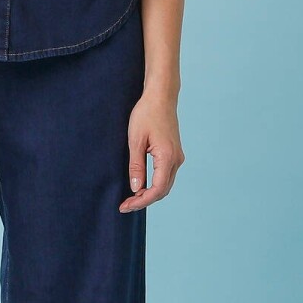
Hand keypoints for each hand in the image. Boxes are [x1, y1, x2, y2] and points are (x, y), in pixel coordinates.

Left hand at [119, 89, 183, 211]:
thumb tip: (136, 188)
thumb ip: (136, 165)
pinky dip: (154, 185)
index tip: (125, 206)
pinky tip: (141, 186)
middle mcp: (176, 159)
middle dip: (144, 201)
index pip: (156, 190)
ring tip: (131, 198)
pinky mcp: (174, 153)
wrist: (161, 97)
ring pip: (165, 185)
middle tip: (125, 205)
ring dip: (149, 194)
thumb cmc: (146, 114)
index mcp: (167, 157)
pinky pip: (166, 176)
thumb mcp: (135, 140)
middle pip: (162, 190)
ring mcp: (177, 157)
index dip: (141, 201)